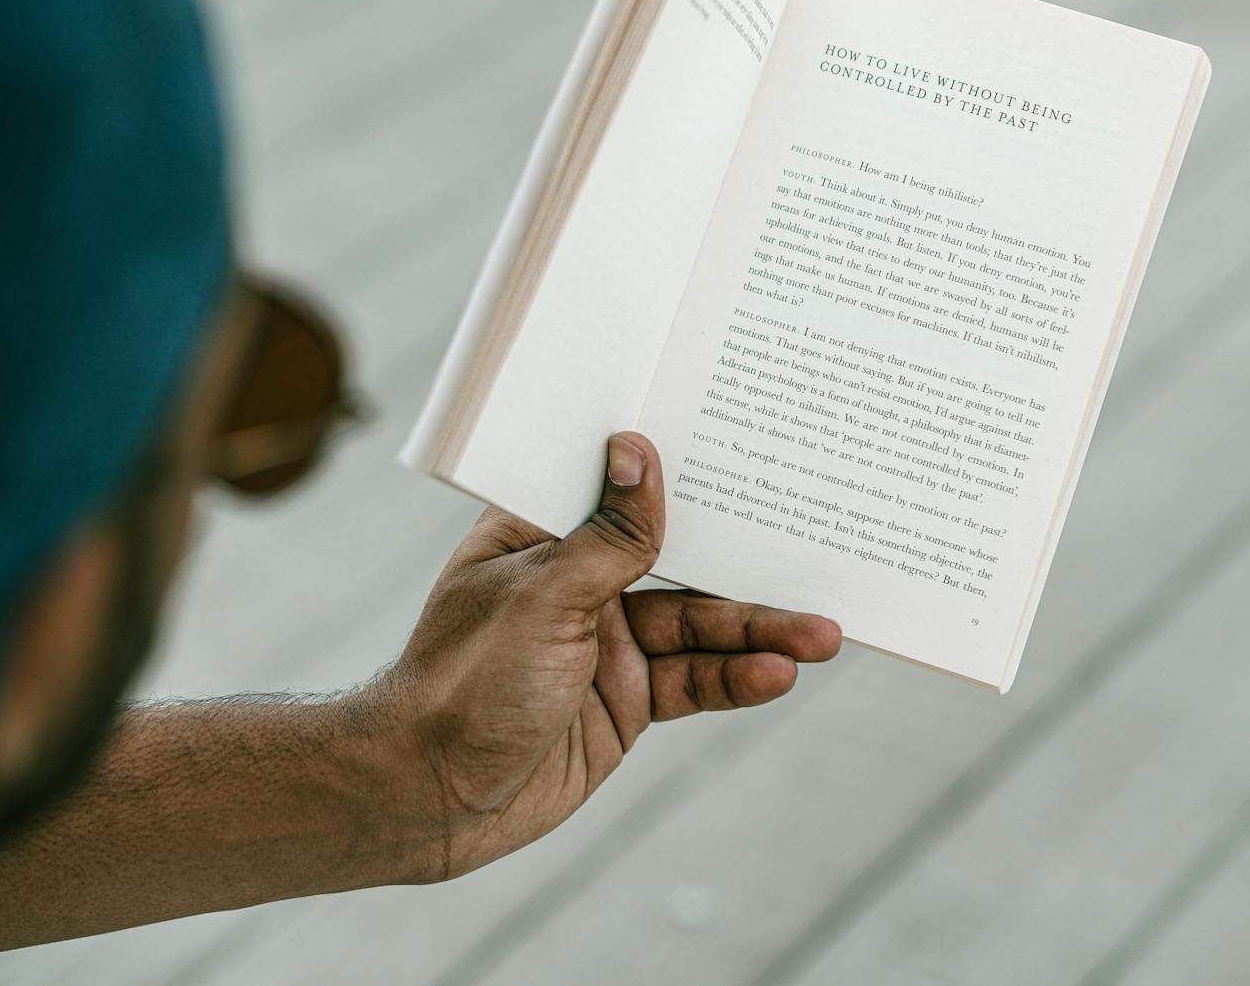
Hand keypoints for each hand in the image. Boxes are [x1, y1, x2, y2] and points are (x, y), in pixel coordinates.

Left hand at [363, 432, 840, 880]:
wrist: (425, 799)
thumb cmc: (461, 683)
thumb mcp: (544, 596)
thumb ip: (609, 535)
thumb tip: (638, 452)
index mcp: (543, 536)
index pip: (626, 491)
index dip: (688, 474)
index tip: (752, 450)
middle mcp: (579, 583)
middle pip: (681, 561)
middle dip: (749, 564)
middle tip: (815, 555)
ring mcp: (605, 644)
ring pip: (700, 628)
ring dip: (760, 633)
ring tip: (823, 637)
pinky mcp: (624, 701)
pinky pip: (693, 682)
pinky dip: (737, 679)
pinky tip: (779, 675)